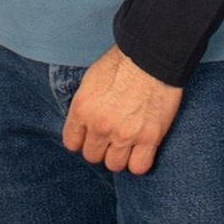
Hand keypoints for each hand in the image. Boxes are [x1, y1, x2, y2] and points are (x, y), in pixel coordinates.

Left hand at [61, 44, 183, 174]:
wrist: (152, 56)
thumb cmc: (122, 63)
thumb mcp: (91, 80)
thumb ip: (86, 107)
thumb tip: (84, 125)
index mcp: (82, 109)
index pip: (72, 143)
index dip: (83, 140)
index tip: (91, 136)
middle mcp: (100, 125)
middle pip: (93, 156)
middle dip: (101, 147)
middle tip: (112, 136)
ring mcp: (124, 134)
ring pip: (114, 165)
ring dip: (120, 155)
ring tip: (127, 142)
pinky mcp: (148, 138)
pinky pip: (138, 167)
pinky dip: (139, 161)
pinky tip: (141, 149)